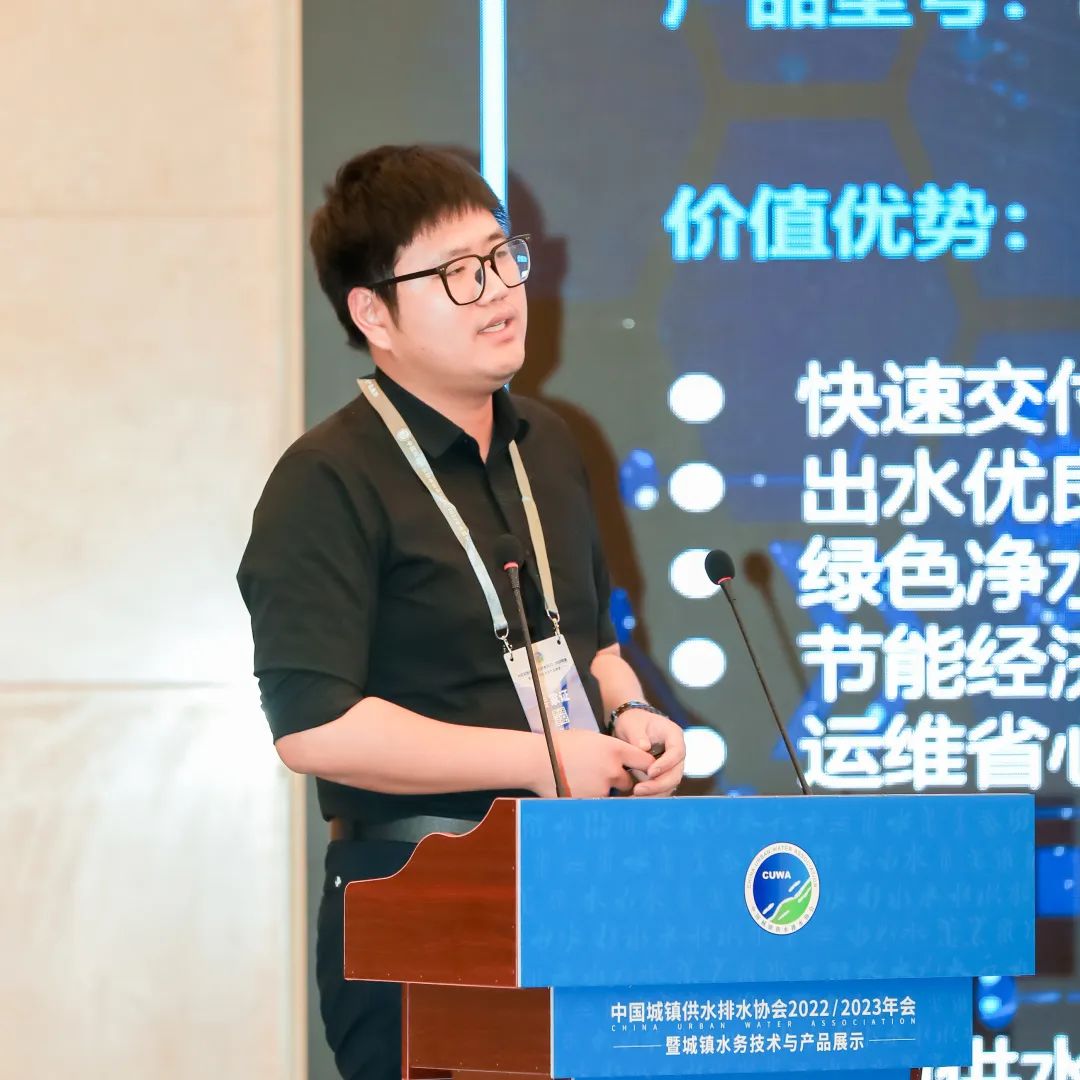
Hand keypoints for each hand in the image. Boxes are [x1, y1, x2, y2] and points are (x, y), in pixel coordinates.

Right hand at [532, 730, 655, 798]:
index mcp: (615, 749)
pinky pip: (599, 804)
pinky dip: (592, 799)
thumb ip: (614, 750)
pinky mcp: (590, 802)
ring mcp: (601, 788)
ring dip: (606, 791)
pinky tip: (578, 788)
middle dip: (622, 782)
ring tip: (586, 780)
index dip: (647, 767)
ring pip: (614, 795)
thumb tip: (630, 762)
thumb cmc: (563, 745)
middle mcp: (612, 770)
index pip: (646, 762)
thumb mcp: (592, 739)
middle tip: (605, 777)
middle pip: (630, 782)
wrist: (537, 759)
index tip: (644, 770)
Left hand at [612, 709, 685, 796]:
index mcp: (674, 735)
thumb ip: (638, 735)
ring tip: (633, 798)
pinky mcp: (663, 775)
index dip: (666, 764)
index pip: (677, 752)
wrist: (632, 727)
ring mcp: (672, 765)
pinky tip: (633, 800)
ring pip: (669, 784)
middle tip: (638, 790)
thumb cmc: (633, 722)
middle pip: (676, 773)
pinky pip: (660, 788)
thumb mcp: (632, 724)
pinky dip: (649, 795)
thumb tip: (644, 748)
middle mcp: (677, 753)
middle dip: (659, 784)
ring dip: (654, 793)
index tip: (649, 772)